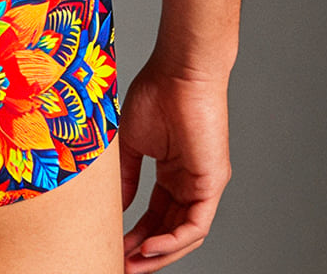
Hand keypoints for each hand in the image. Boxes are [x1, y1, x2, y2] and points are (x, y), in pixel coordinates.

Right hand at [118, 57, 232, 270]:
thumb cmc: (156, 94)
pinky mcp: (213, 183)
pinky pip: (196, 226)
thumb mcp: (131, 143)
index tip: (114, 247)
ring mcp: (204, 185)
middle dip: (145, 253)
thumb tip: (114, 208)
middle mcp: (190, 183)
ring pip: (185, 235)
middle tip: (121, 265)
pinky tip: (149, 248)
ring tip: (131, 264)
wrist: (179, 72)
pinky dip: (172, 241)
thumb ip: (125, 177)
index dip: (136, 235)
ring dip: (158, 254)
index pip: (156, 216)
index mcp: (173, 173)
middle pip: (170, 231)